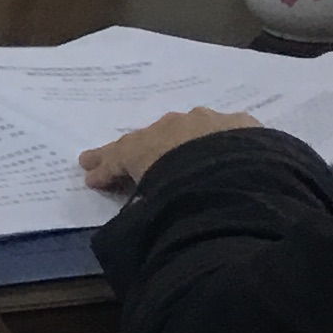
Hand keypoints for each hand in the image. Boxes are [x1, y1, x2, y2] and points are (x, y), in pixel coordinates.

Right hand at [79, 107, 263, 191]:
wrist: (234, 181)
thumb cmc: (179, 196)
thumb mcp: (148, 208)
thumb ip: (139, 206)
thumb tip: (136, 210)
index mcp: (143, 145)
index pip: (118, 155)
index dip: (104, 167)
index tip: (90, 176)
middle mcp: (172, 125)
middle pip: (152, 138)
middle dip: (141, 150)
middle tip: (134, 161)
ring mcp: (208, 121)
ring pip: (189, 128)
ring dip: (183, 142)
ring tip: (184, 155)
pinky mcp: (242, 124)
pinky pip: (227, 130)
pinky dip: (221, 140)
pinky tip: (228, 149)